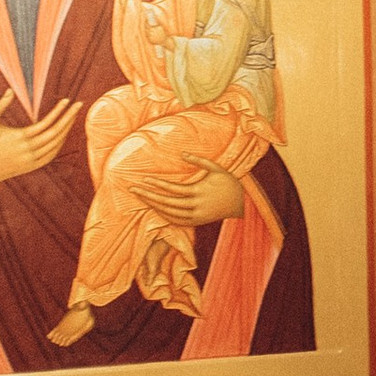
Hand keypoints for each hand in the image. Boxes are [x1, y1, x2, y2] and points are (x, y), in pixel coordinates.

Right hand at [0, 94, 81, 200]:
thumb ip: (0, 106)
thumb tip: (10, 90)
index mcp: (18, 137)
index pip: (45, 123)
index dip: (58, 111)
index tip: (67, 100)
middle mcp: (27, 150)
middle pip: (55, 133)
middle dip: (69, 118)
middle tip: (79, 105)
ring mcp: (30, 160)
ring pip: (55, 145)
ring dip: (66, 130)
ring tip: (73, 116)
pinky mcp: (30, 167)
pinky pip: (51, 155)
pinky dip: (59, 144)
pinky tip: (63, 134)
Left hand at [128, 160, 246, 228]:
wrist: (243, 204)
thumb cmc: (229, 183)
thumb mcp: (218, 168)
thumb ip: (199, 160)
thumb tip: (182, 153)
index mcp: (199, 191)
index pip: (173, 189)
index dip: (158, 184)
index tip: (144, 179)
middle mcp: (196, 206)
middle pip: (166, 202)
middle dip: (148, 196)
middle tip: (133, 190)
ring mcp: (196, 216)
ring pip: (169, 213)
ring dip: (153, 205)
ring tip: (141, 197)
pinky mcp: (197, 222)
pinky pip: (176, 221)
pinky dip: (164, 215)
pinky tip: (154, 208)